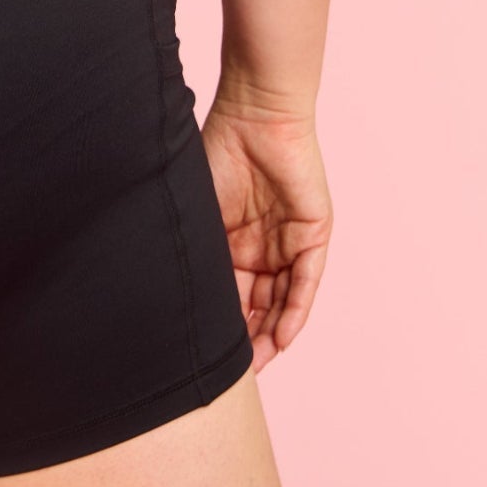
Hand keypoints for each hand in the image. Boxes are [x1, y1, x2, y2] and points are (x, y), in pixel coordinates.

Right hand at [200, 95, 331, 371]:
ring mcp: (288, 242)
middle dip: (247, 340)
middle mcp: (261, 247)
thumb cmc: (217, 152)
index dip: (222, 325)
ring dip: (271, 334)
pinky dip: (295, 311)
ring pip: (282, 301)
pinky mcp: (313, 235)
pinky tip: (281, 338)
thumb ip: (198, 251)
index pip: (229, 294)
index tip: (207, 355)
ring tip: (256, 364)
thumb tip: (174, 297)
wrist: (255, 113)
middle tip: (234, 374)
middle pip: (257, 305)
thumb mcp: (200, 211)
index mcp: (232, 241)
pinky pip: (305, 282)